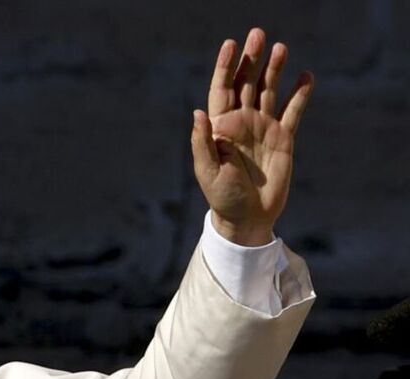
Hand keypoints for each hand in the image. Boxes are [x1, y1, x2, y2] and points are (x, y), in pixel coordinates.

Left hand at [191, 27, 313, 245]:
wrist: (248, 217)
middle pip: (246, 84)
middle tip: (258, 34)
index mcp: (220, 128)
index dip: (225, 67)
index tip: (230, 45)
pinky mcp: (283, 139)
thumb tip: (198, 113)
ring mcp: (263, 129)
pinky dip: (300, 95)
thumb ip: (202, 142)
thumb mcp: (208, 170)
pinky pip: (293, 112)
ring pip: (269, 91)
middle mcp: (241, 123)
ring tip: (281, 48)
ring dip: (274, 70)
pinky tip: (306, 77)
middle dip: (251, 59)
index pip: (221, 90)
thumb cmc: (222, 196)